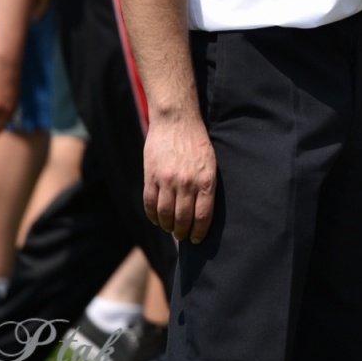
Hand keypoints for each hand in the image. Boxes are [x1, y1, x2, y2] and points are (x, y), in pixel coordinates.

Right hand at [143, 111, 216, 243]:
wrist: (177, 120)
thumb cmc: (197, 142)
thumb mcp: (211, 162)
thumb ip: (206, 185)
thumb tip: (203, 212)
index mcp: (206, 180)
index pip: (202, 216)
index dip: (199, 232)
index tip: (197, 240)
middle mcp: (187, 183)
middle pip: (183, 219)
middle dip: (183, 232)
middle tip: (182, 236)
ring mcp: (167, 180)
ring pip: (165, 214)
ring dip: (168, 226)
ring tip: (171, 228)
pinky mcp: (151, 176)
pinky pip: (150, 203)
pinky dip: (153, 216)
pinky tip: (157, 219)